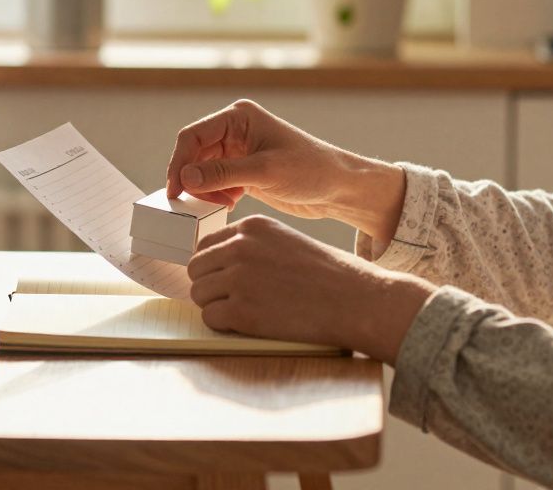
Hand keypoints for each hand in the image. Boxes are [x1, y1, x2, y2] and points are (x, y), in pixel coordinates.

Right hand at [165, 99, 405, 240]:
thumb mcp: (266, 172)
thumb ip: (223, 174)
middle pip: (194, 153)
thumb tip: (185, 177)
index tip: (176, 190)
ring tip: (219, 205)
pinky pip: (215, 183)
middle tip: (193, 204)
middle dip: (191, 178)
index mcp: (239, 117)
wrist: (339, 188)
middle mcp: (235, 131)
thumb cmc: (311, 170)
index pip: (193, 135)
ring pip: (202, 170)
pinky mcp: (244, 172)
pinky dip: (215, 196)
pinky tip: (227, 206)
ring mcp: (238, 152)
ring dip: (204, 189)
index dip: (179, 162)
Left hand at [187, 215, 435, 363]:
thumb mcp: (287, 242)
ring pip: (199, 294)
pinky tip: (249, 324)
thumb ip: (253, 246)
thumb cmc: (329, 274)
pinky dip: (225, 326)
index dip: (213, 266)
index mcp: (252, 226)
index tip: (225, 279)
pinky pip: (210, 319)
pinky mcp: (242, 311)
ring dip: (216, 306)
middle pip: (197, 269)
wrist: (356, 300)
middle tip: (234, 300)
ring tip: (246, 312)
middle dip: (210, 286)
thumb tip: (221, 264)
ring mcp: (239, 278)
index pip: (206, 244)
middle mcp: (240, 247)